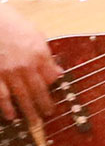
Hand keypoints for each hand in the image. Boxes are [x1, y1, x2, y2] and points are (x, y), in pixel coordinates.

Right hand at [0, 2, 59, 137]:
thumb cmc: (13, 25)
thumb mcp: (37, 36)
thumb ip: (46, 56)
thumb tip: (57, 72)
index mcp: (39, 55)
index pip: (51, 78)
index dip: (53, 89)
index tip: (55, 97)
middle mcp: (25, 66)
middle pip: (38, 91)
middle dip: (44, 105)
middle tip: (47, 114)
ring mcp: (8, 72)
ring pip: (21, 96)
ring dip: (27, 110)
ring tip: (33, 120)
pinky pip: (1, 95)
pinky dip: (6, 107)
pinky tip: (10, 115)